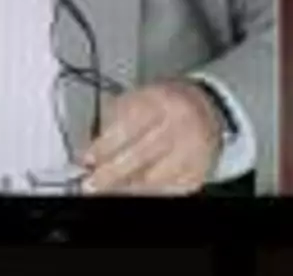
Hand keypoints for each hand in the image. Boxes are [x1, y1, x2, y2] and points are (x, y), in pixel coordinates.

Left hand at [77, 80, 223, 194]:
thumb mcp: (138, 98)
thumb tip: (90, 154)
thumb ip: (113, 122)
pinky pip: (170, 190)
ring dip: (126, 189)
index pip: (128, 128)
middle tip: (90, 185)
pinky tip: (132, 194)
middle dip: (110, 174)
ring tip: (108, 192)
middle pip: (140, 156)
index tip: (86, 161)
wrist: (205, 107)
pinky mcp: (199, 171)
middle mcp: (179, 125)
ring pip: (155, 178)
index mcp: (160, 101)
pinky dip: (148, 194)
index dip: (103, 147)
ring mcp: (192, 150)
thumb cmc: (163, 104)